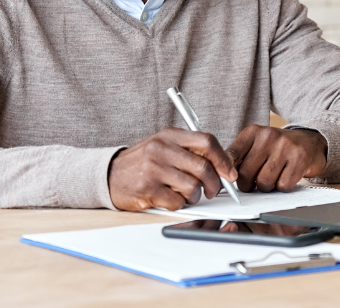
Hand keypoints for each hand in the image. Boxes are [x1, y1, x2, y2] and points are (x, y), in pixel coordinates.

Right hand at [107, 128, 237, 211]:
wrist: (109, 175)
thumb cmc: (143, 162)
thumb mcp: (164, 146)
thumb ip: (190, 150)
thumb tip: (223, 165)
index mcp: (170, 135)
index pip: (207, 141)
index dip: (223, 159)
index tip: (229, 173)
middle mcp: (162, 149)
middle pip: (203, 167)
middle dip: (214, 183)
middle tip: (212, 191)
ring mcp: (154, 169)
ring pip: (192, 186)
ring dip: (195, 196)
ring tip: (187, 195)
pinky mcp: (148, 189)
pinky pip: (177, 201)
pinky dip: (180, 204)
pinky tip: (171, 199)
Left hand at [226, 126, 327, 192]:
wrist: (309, 141)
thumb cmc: (277, 147)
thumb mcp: (255, 145)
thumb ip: (238, 157)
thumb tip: (221, 178)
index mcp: (252, 132)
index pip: (231, 156)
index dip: (226, 173)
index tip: (229, 181)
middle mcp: (268, 136)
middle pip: (245, 174)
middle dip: (248, 185)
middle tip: (254, 182)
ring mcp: (284, 146)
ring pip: (263, 183)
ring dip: (266, 187)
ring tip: (272, 177)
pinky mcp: (299, 158)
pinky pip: (282, 186)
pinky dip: (282, 187)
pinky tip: (285, 176)